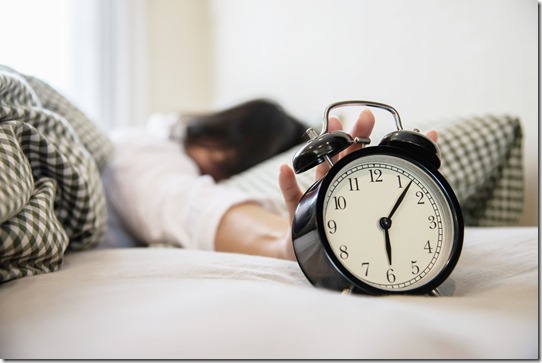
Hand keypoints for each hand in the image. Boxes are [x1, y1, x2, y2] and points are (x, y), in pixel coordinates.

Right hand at [278, 109, 437, 259]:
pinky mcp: (298, 211)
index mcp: (350, 188)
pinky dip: (287, 182)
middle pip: (341, 157)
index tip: (368, 117)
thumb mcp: (365, 224)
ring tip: (324, 131)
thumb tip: (415, 189)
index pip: (359, 158)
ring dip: (320, 147)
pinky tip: (286, 170)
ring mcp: (313, 197)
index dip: (363, 137)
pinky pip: (291, 196)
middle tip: (362, 117)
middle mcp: (332, 186)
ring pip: (318, 169)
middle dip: (350, 134)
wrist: (306, 253)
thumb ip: (391, 204)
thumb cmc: (338, 236)